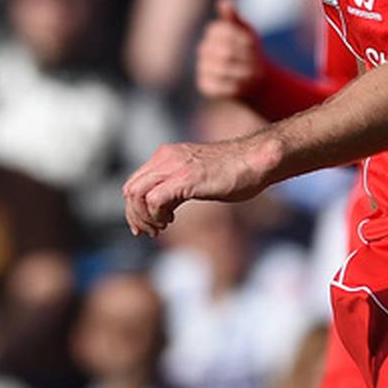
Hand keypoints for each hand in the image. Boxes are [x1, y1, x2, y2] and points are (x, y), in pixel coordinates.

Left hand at [122, 136, 273, 237]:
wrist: (257, 160)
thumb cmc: (236, 170)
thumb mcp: (199, 175)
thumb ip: (180, 184)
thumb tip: (168, 205)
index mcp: (167, 156)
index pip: (134, 182)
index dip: (134, 207)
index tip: (146, 225)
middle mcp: (166, 158)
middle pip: (130, 189)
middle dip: (135, 216)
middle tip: (149, 232)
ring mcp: (174, 167)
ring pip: (137, 195)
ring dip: (144, 218)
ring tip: (160, 228)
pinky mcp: (185, 179)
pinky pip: (154, 200)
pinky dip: (156, 216)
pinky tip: (170, 222)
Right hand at [194, 0, 263, 102]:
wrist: (253, 76)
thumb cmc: (250, 50)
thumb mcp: (247, 31)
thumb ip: (234, 17)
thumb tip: (224, 0)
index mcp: (213, 32)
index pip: (228, 34)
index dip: (245, 41)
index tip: (255, 46)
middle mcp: (203, 49)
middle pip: (226, 53)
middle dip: (246, 59)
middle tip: (258, 64)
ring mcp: (202, 67)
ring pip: (223, 70)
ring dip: (243, 73)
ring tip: (254, 75)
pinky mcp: (204, 85)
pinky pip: (220, 87)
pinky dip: (235, 87)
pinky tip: (243, 85)